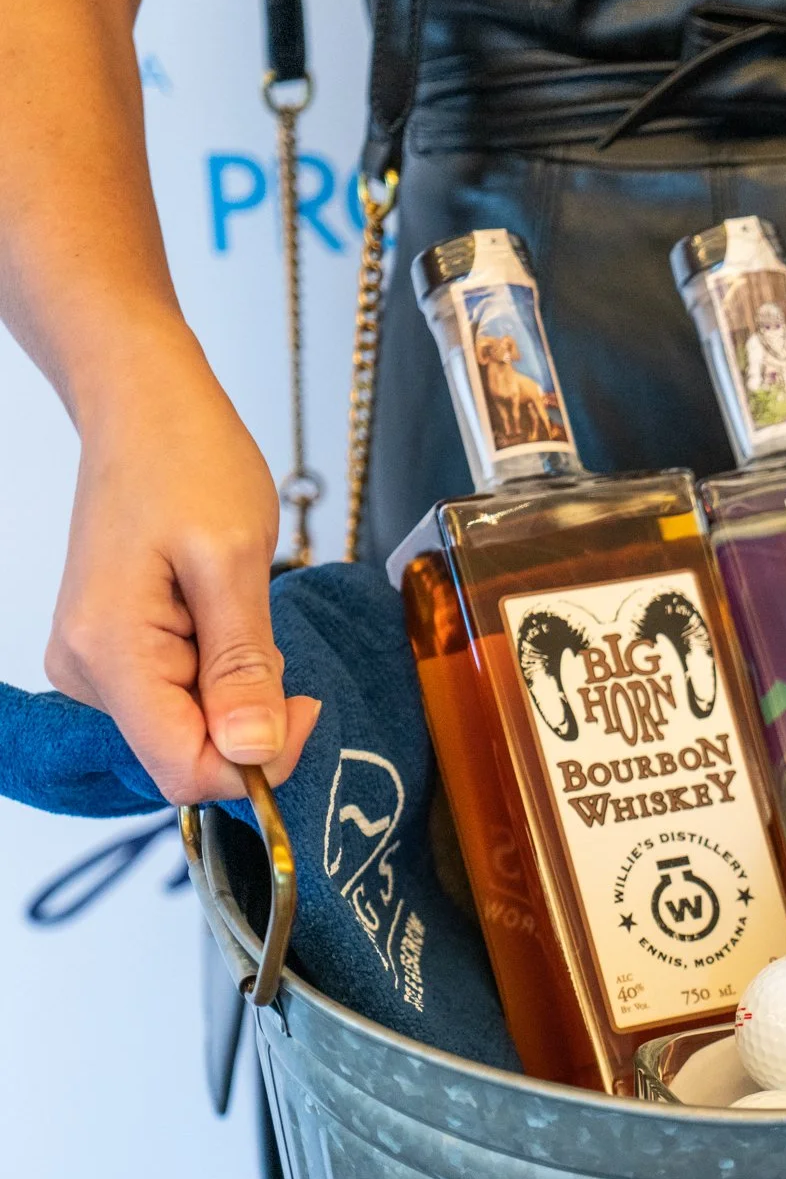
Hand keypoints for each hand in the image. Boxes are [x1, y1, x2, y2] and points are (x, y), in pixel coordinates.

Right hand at [45, 328, 319, 803]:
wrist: (145, 407)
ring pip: (193, 724)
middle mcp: (89, 671)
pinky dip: (223, 665)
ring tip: (234, 602)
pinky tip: (220, 609)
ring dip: (239, 684)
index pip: (184, 770)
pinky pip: (185, 692)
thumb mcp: (235, 561)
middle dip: (252, 713)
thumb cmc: (187, 461)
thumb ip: (244, 664)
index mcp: (110, 655)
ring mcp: (99, 663)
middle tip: (266, 629)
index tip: (302, 704)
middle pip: (189, 752)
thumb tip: (254, 750)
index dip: (257, 761)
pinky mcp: (118, 651)